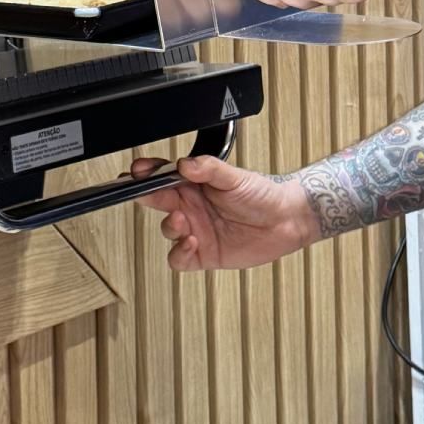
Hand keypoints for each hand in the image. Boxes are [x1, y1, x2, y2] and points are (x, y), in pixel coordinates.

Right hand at [131, 154, 316, 270]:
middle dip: (146, 197)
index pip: (163, 176)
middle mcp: (192, 207)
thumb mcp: (236, 176)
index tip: (137, 172)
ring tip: (181, 220)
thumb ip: (209, 169)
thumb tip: (184, 164)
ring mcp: (196, 230)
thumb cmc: (264, 194)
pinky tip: (191, 242)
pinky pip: (179, 259)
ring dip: (169, 226)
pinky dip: (179, 253)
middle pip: (157, 201)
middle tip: (144, 194)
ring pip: (166, 230)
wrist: (286, 221)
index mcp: (195, 184)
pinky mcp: (203, 254)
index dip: (146, 174)